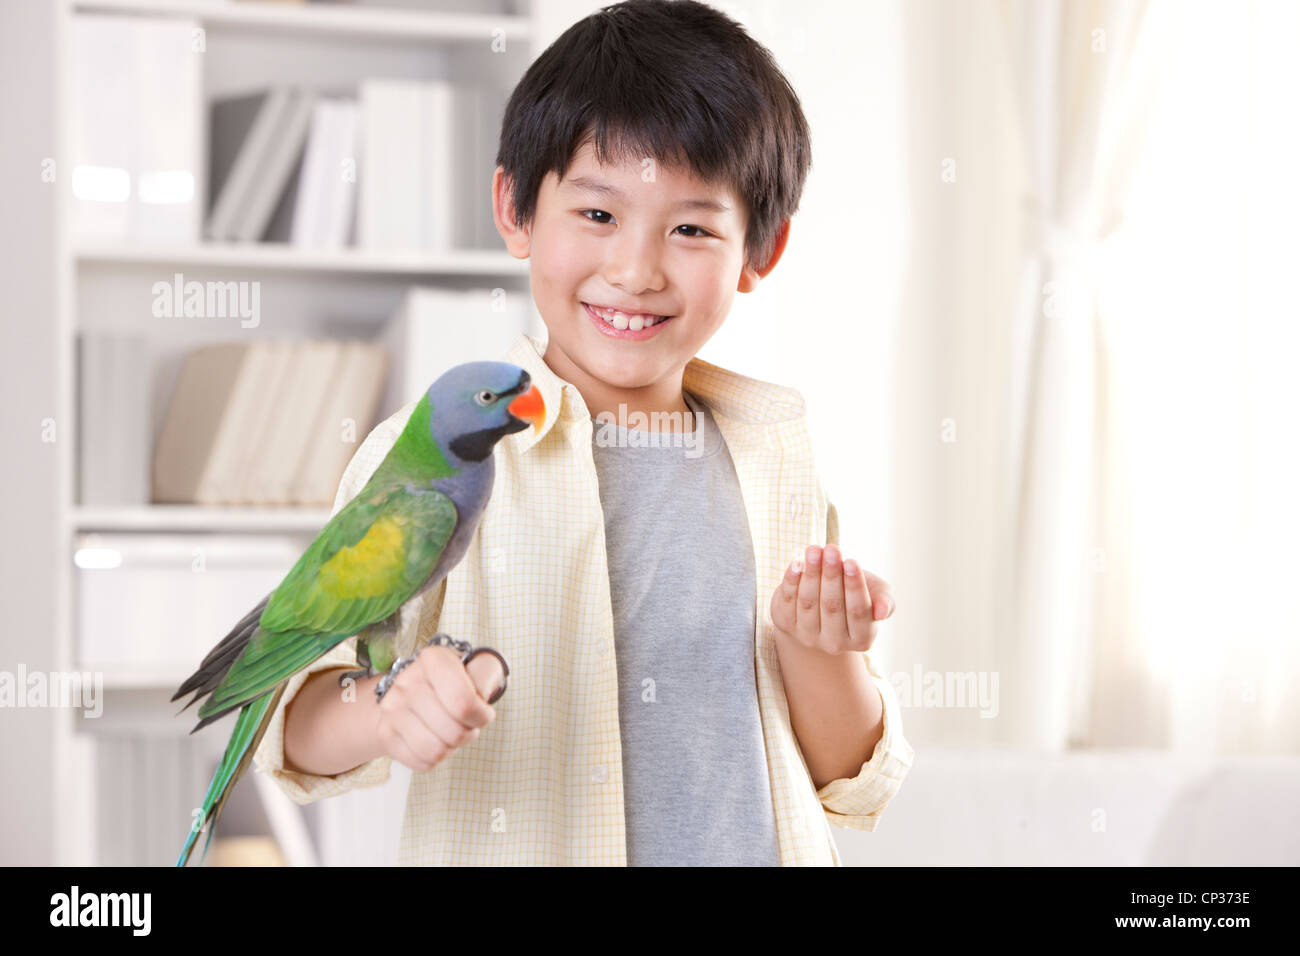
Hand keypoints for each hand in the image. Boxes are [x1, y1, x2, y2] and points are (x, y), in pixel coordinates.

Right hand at [374, 644, 501, 771]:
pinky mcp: (384, 734)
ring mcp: (391, 708)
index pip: (464, 703)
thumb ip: (487, 674)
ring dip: (452, 747)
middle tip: (465, 722)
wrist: (418, 692)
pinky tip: (434, 739)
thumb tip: (480, 695)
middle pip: (454, 732)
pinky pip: (421, 763)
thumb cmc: (457, 681)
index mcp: (433, 659)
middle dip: (468, 733)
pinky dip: (435, 758)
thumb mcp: (479, 668)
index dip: (482, 716)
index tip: (484, 712)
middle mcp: (406, 681)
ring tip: (450, 731)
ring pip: (436, 751)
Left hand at [769, 544, 894, 654]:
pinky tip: (797, 563)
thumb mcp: (875, 595)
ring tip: (814, 550)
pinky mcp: (785, 624)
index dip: (854, 586)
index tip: (851, 562)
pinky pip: (787, 601)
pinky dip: (791, 581)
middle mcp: (834, 644)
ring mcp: (807, 637)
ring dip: (811, 573)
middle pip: (832, 606)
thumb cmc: (854, 595)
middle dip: (831, 575)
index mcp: (861, 639)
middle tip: (831, 550)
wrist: (823, 604)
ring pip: (808, 602)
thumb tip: (882, 610)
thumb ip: (885, 600)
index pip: (858, 612)